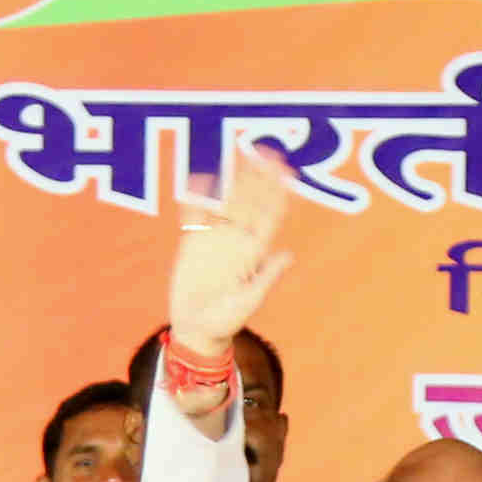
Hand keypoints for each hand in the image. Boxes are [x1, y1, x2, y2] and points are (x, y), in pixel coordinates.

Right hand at [167, 142, 296, 370]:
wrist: (196, 329)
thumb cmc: (226, 321)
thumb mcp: (249, 301)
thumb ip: (267, 277)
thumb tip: (289, 255)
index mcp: (253, 252)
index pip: (269, 216)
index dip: (278, 194)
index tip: (287, 172)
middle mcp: (236, 241)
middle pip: (249, 202)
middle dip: (258, 178)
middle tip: (267, 152)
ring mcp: (215, 240)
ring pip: (224, 203)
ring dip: (231, 181)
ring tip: (238, 156)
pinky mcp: (192, 243)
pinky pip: (195, 215)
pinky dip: (195, 197)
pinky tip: (199, 178)